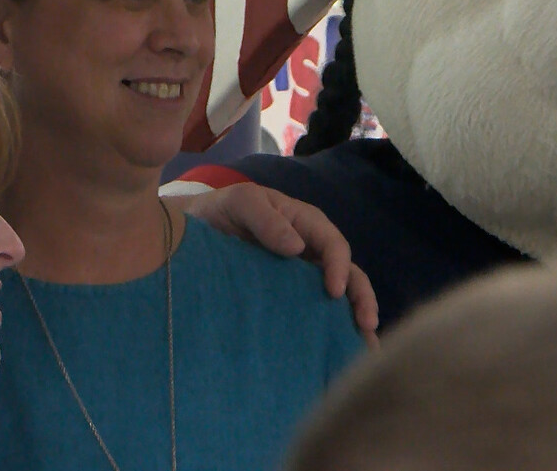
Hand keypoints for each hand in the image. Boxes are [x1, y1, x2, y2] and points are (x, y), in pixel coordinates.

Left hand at [167, 182, 379, 342]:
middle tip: (367, 326)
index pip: (333, 244)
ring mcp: (302, 276)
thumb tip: (296, 247)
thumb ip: (266, 220)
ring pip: (339, 296)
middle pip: (347, 273)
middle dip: (361, 298)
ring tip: (365, 349)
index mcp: (305, 223)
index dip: (339, 267)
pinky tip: (337, 353)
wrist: (190, 234)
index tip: (334, 292)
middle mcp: (311, 250)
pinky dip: (330, 330)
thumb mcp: (240, 203)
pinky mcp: (289, 298)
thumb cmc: (221, 211)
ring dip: (354, 320)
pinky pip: (314, 312)